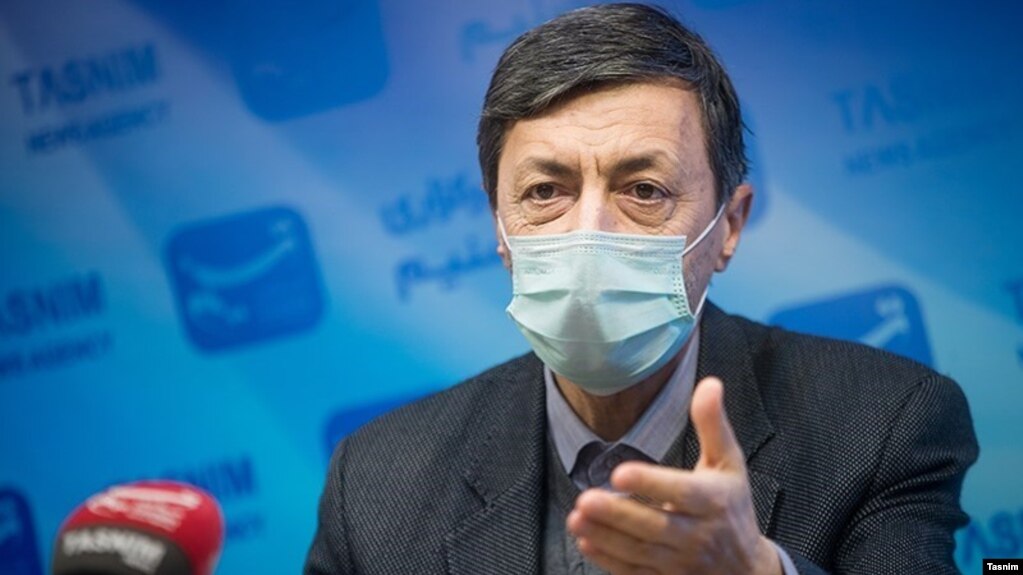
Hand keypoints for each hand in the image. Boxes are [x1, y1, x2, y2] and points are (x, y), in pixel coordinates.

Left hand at [566, 377, 781, 574]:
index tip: (620, 471)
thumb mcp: (729, 464)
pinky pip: (635, 573)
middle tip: (585, 498)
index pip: (680, 492)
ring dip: (606, 536)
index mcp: (712, 501)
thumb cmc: (732, 507)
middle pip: (654, 526)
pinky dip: (609, 560)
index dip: (651, 483)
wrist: (748, 570)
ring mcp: (681, 563)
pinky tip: (586, 540)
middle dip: (618, 514)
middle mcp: (698, 535)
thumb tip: (710, 383)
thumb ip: (713, 425)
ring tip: (576, 517)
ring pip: (639, 551)